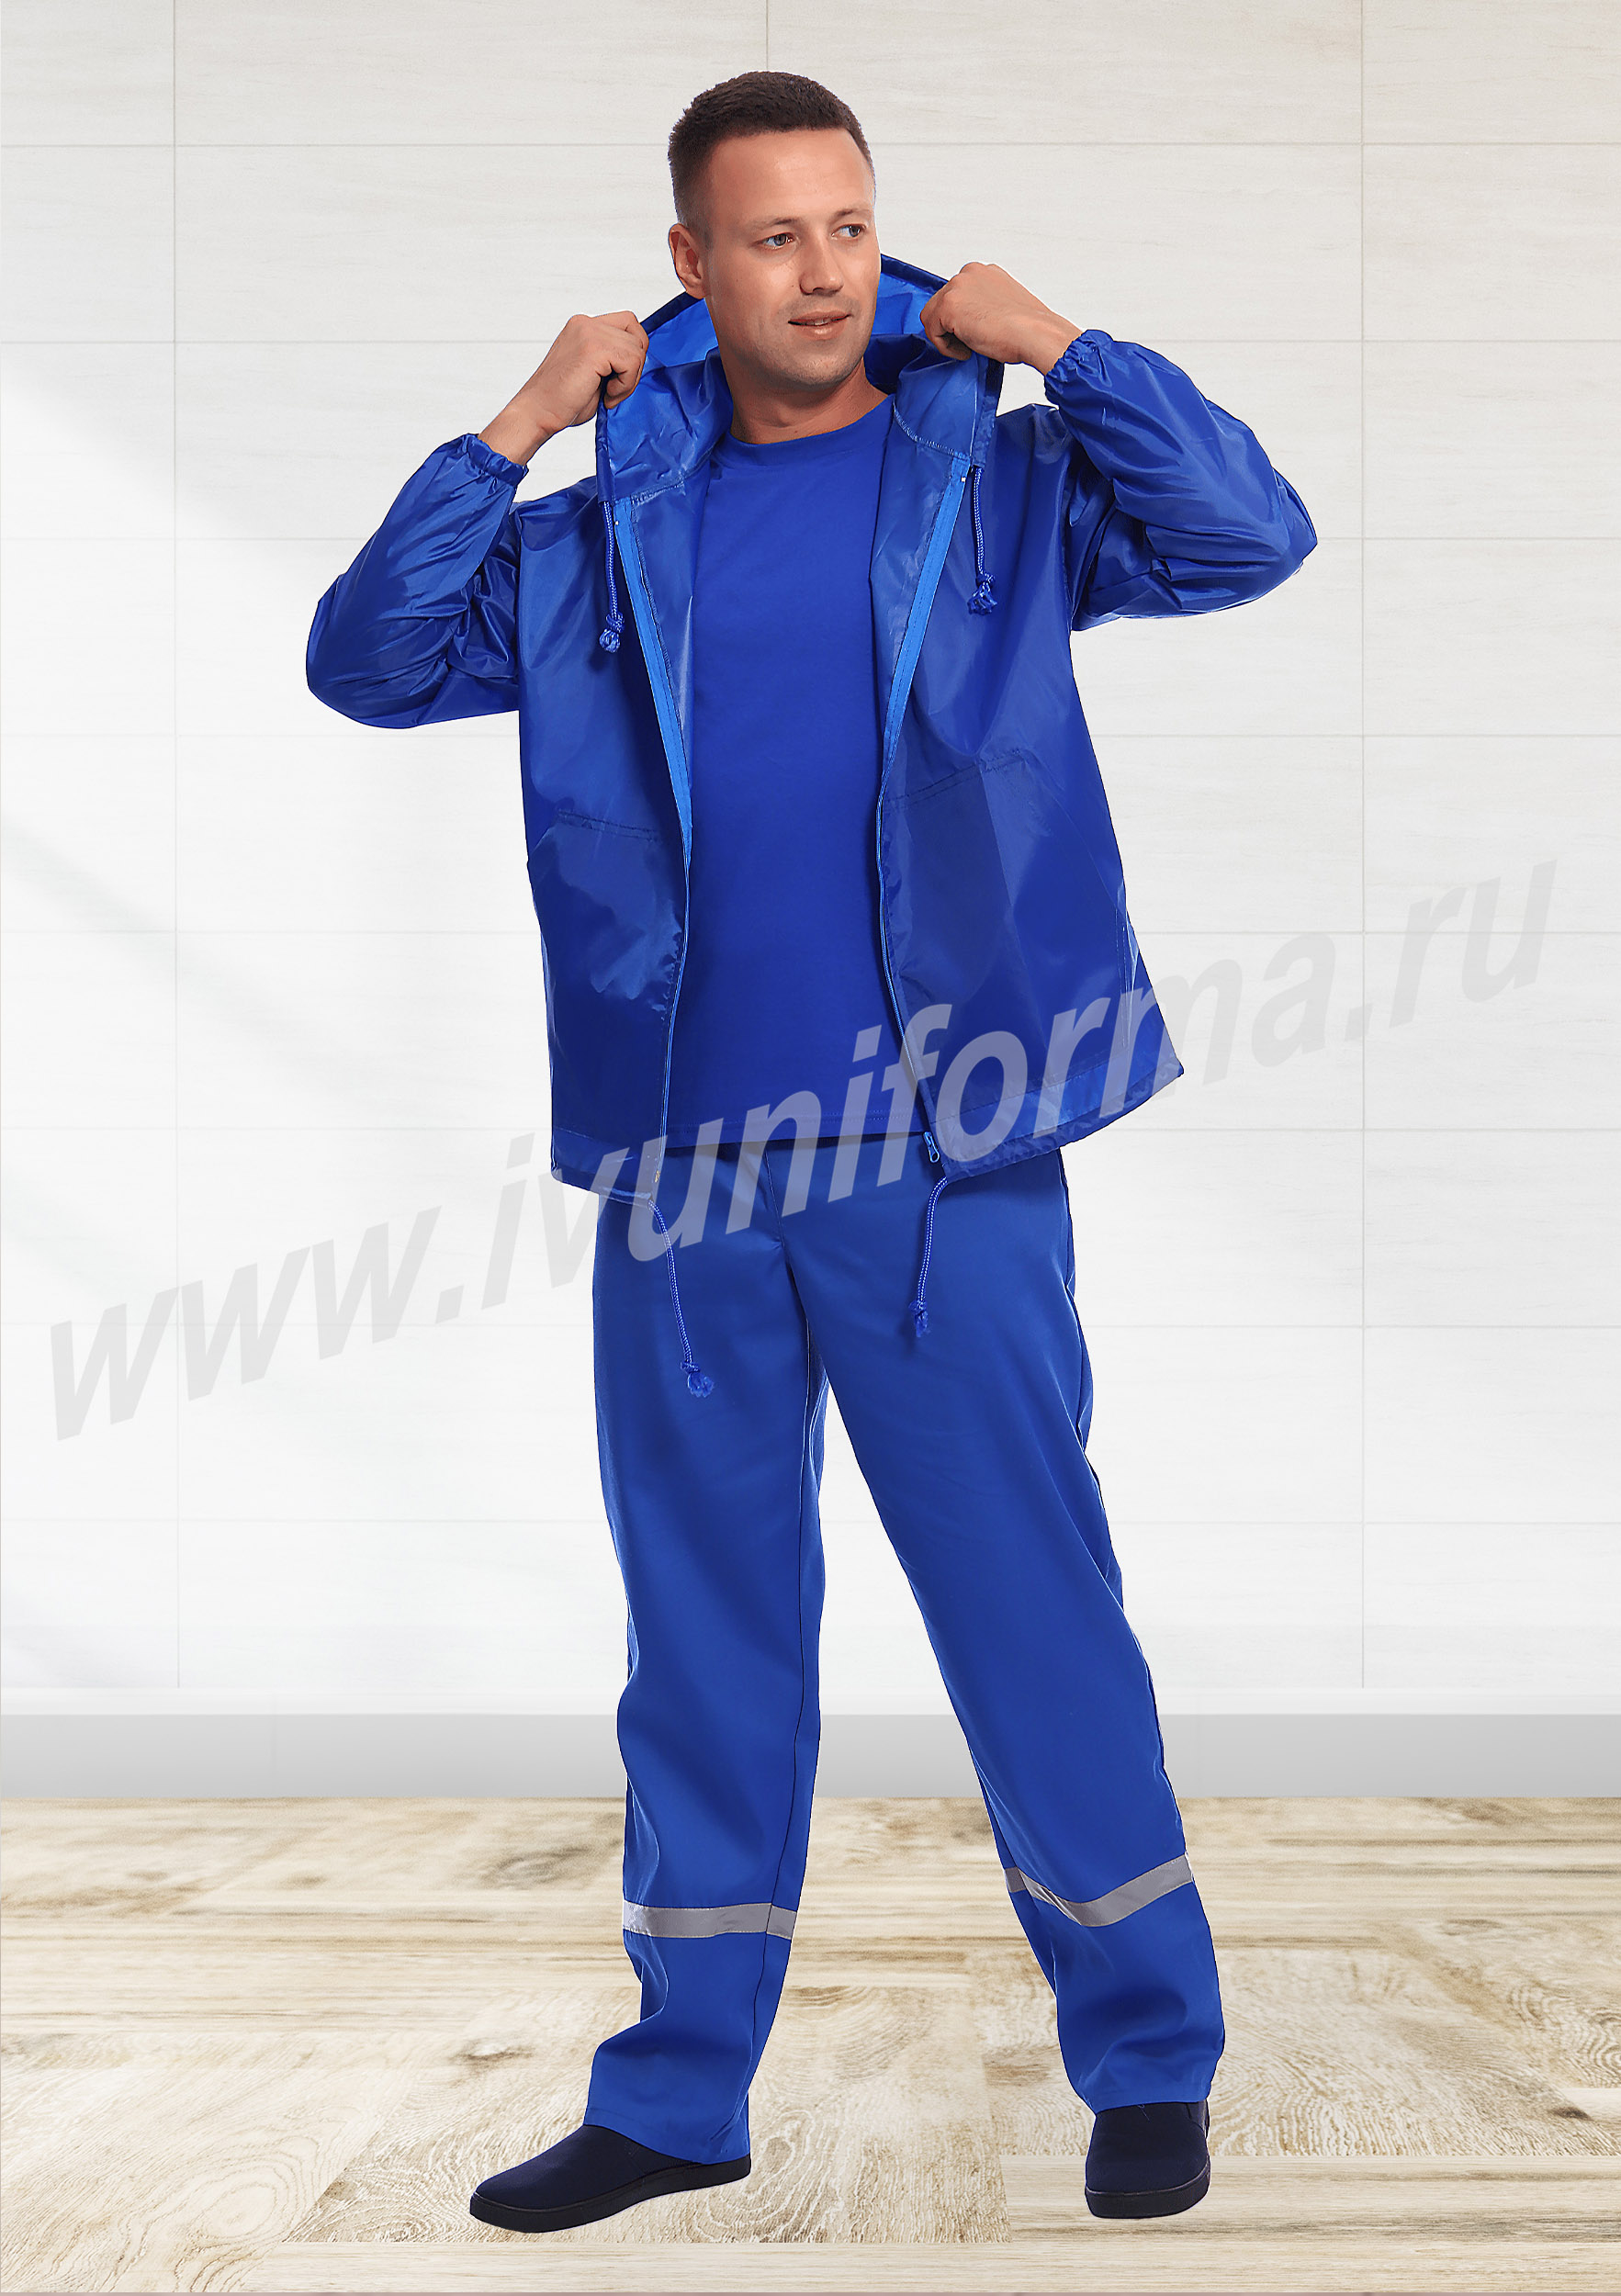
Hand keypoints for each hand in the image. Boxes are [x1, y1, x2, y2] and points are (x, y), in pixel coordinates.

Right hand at [479, 310, 648, 464]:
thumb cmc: (563, 400)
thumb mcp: (594, 371)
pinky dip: (625, 385)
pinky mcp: (593, 348)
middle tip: (615, 388)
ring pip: (637, 349)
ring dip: (629, 379)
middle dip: (635, 365)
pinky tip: (606, 395)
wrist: (538, 412)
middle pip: (636, 332)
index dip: (633, 351)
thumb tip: (640, 356)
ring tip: (607, 394)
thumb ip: (613, 357)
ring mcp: (589, 332)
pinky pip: (631, 362)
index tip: (618, 377)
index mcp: (584, 326)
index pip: (627, 322)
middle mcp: (586, 324)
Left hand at [919, 263, 1079, 374]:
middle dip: (950, 327)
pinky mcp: (948, 305)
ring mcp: (957, 287)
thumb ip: (983, 305)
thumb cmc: (1028, 327)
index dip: (960, 319)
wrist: (1035, 333)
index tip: (973, 333)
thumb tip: (971, 320)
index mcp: (983, 272)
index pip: (956, 294)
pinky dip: (945, 347)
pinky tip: (967, 351)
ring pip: (931, 315)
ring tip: (968, 348)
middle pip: (940, 303)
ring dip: (946, 336)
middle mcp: (968, 273)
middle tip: (970, 344)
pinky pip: (931, 330)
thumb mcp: (1002, 306)